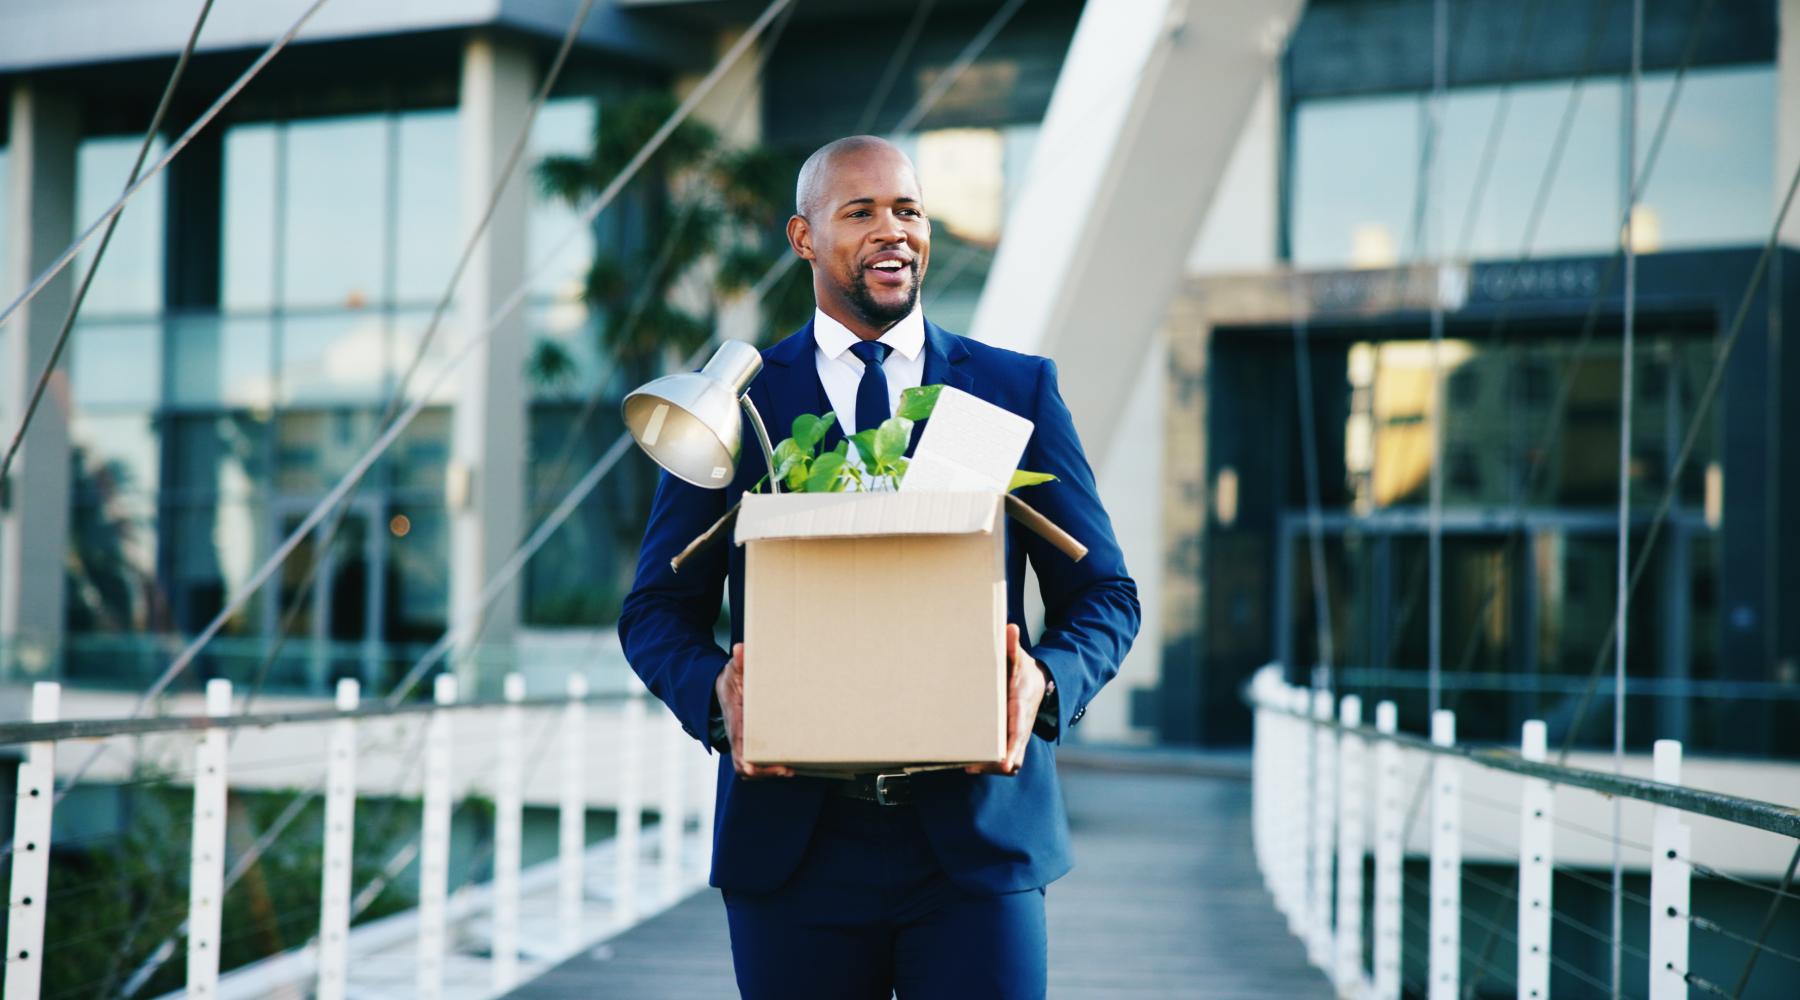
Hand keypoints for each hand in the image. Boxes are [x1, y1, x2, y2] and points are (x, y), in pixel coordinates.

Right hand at [716, 643, 793, 779]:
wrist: (722, 687)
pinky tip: (789, 761)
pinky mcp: (753, 741)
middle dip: (764, 772)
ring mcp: (744, 741)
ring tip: (791, 768)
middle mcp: (738, 736)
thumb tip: (740, 648)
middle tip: (787, 769)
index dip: (748, 761)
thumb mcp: (733, 670)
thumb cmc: (730, 680)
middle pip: (745, 766)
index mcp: (735, 723)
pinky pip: (758, 760)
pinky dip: (770, 765)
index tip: (757, 766)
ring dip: (769, 771)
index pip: (738, 748)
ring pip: (752, 767)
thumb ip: (739, 662)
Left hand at [966, 624, 1045, 776]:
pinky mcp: (1012, 739)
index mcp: (1022, 706)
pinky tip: (971, 763)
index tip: (1005, 762)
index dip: (1012, 748)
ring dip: (991, 766)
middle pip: (1015, 754)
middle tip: (974, 766)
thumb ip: (1013, 646)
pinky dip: (992, 764)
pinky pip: (1005, 757)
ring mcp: (1018, 735)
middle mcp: (1022, 725)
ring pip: (1010, 761)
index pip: (1019, 730)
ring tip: (969, 766)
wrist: (1041, 684)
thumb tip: (1010, 628)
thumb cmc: (1026, 672)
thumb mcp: (1021, 658)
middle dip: (997, 764)